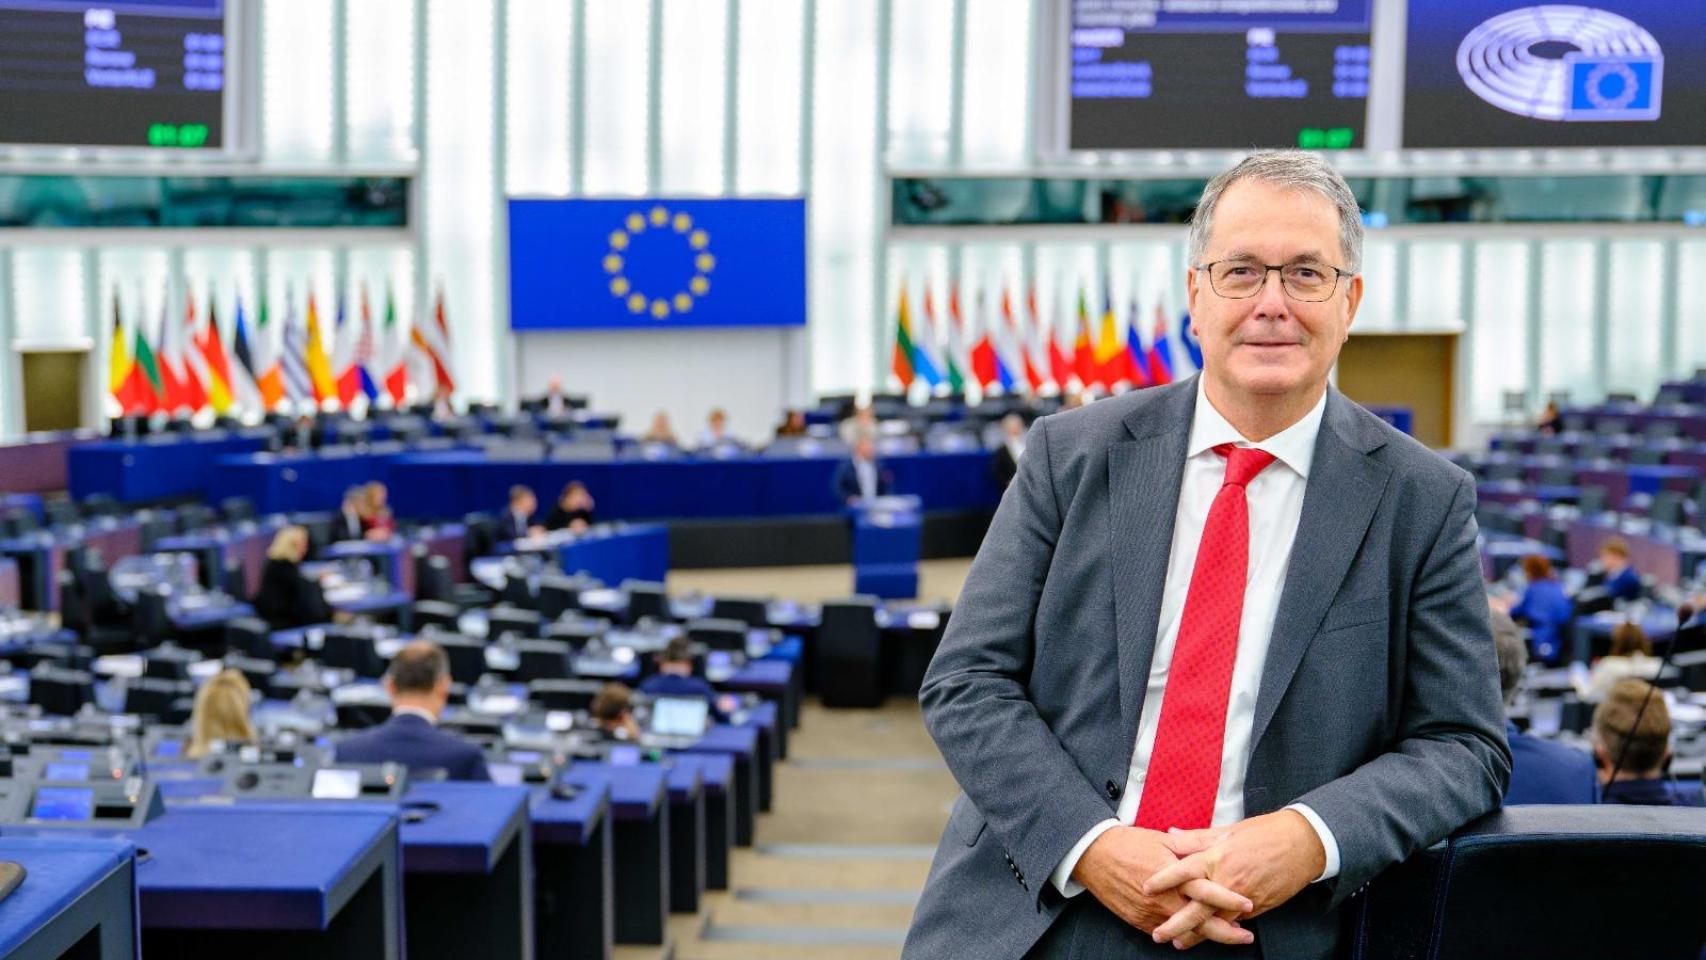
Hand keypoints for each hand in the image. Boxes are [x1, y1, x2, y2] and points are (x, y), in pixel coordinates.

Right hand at [1071, 827, 1252, 947]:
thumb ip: (1193, 845)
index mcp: (1173, 875)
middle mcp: (1164, 898)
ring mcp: (1151, 913)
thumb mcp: (1164, 839)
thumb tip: (1219, 842)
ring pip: (1184, 932)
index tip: (1249, 904)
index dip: (1229, 899)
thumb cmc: (1129, 843)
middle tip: (1245, 936)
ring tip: (1226, 936)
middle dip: (1226, 932)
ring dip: (1206, 935)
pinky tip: (1194, 934)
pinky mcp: (1139, 921)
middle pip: (1200, 922)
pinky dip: (1182, 934)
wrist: (1094, 855)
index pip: (1207, 891)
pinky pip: (1165, 932)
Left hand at [1143, 811, 1324, 946]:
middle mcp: (1228, 880)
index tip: (1145, 887)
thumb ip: (1197, 838)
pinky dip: (1220, 930)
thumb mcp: (1227, 831)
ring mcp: (1243, 896)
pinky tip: (1208, 936)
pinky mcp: (1257, 907)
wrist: (1302, 844)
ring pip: (1215, 921)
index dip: (1163, 880)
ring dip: (1196, 934)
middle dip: (1176, 924)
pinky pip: (1234, 922)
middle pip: (1196, 907)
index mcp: (1217, 857)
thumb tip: (1171, 835)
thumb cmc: (1264, 834)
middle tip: (1158, 934)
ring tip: (1179, 943)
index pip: (1183, 870)